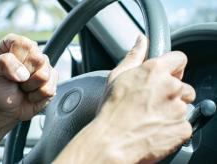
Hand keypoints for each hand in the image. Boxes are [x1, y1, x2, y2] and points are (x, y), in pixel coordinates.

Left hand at [0, 33, 57, 120]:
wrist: (5, 107)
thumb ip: (1, 63)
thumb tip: (23, 73)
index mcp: (14, 44)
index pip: (23, 44)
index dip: (17, 59)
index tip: (7, 70)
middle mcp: (31, 52)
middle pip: (37, 58)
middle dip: (24, 75)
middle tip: (16, 80)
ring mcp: (44, 65)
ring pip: (44, 75)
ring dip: (30, 87)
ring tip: (23, 87)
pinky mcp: (52, 79)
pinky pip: (49, 88)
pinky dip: (37, 96)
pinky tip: (31, 94)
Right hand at [54, 35, 194, 163]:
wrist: (111, 141)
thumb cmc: (111, 110)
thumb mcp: (117, 77)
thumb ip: (134, 55)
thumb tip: (141, 40)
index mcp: (155, 71)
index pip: (179, 58)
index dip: (173, 67)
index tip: (168, 75)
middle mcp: (171, 87)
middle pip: (183, 85)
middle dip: (172, 92)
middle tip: (152, 102)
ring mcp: (179, 108)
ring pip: (184, 105)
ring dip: (172, 110)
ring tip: (151, 117)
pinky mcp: (183, 128)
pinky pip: (184, 124)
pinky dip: (173, 127)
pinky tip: (155, 129)